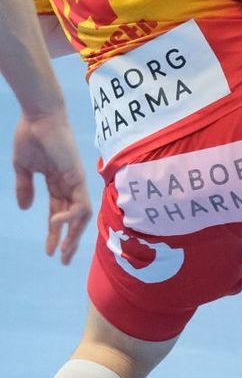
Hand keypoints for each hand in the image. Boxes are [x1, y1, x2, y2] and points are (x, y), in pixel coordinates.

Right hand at [14, 108, 92, 264]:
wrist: (38, 116)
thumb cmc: (30, 136)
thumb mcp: (23, 168)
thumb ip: (25, 188)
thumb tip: (24, 208)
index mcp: (57, 181)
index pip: (59, 212)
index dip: (54, 233)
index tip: (49, 252)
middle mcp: (70, 183)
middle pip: (74, 218)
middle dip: (69, 240)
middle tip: (62, 261)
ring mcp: (76, 180)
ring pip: (82, 215)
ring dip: (73, 235)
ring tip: (62, 253)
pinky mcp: (78, 176)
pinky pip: (80, 202)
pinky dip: (70, 216)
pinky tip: (55, 223)